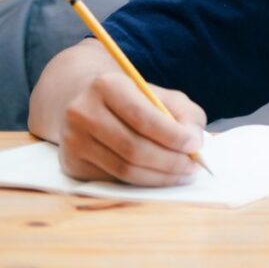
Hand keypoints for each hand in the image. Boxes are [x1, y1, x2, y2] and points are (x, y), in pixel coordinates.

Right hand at [57, 72, 207, 186]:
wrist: (88, 102)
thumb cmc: (135, 99)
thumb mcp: (162, 95)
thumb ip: (184, 114)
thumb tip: (194, 142)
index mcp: (107, 86)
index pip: (143, 117)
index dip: (172, 135)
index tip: (196, 145)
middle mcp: (83, 112)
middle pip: (133, 148)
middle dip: (170, 161)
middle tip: (193, 166)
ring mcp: (73, 140)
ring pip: (124, 170)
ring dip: (160, 177)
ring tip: (183, 173)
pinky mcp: (72, 164)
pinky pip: (114, 180)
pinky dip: (143, 181)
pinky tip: (160, 176)